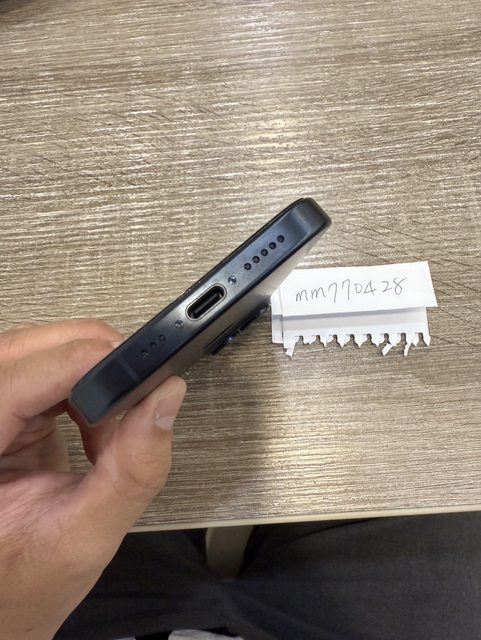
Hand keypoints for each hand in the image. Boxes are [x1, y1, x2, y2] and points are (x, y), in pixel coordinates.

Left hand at [0, 319, 185, 639]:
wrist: (6, 596)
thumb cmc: (24, 582)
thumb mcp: (84, 538)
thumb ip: (132, 470)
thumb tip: (165, 398)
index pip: (11, 381)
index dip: (74, 364)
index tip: (133, 370)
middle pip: (22, 352)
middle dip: (87, 359)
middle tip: (135, 389)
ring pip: (35, 354)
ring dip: (87, 375)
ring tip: (112, 424)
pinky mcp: (6, 414)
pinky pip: (45, 375)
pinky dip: (83, 390)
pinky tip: (96, 426)